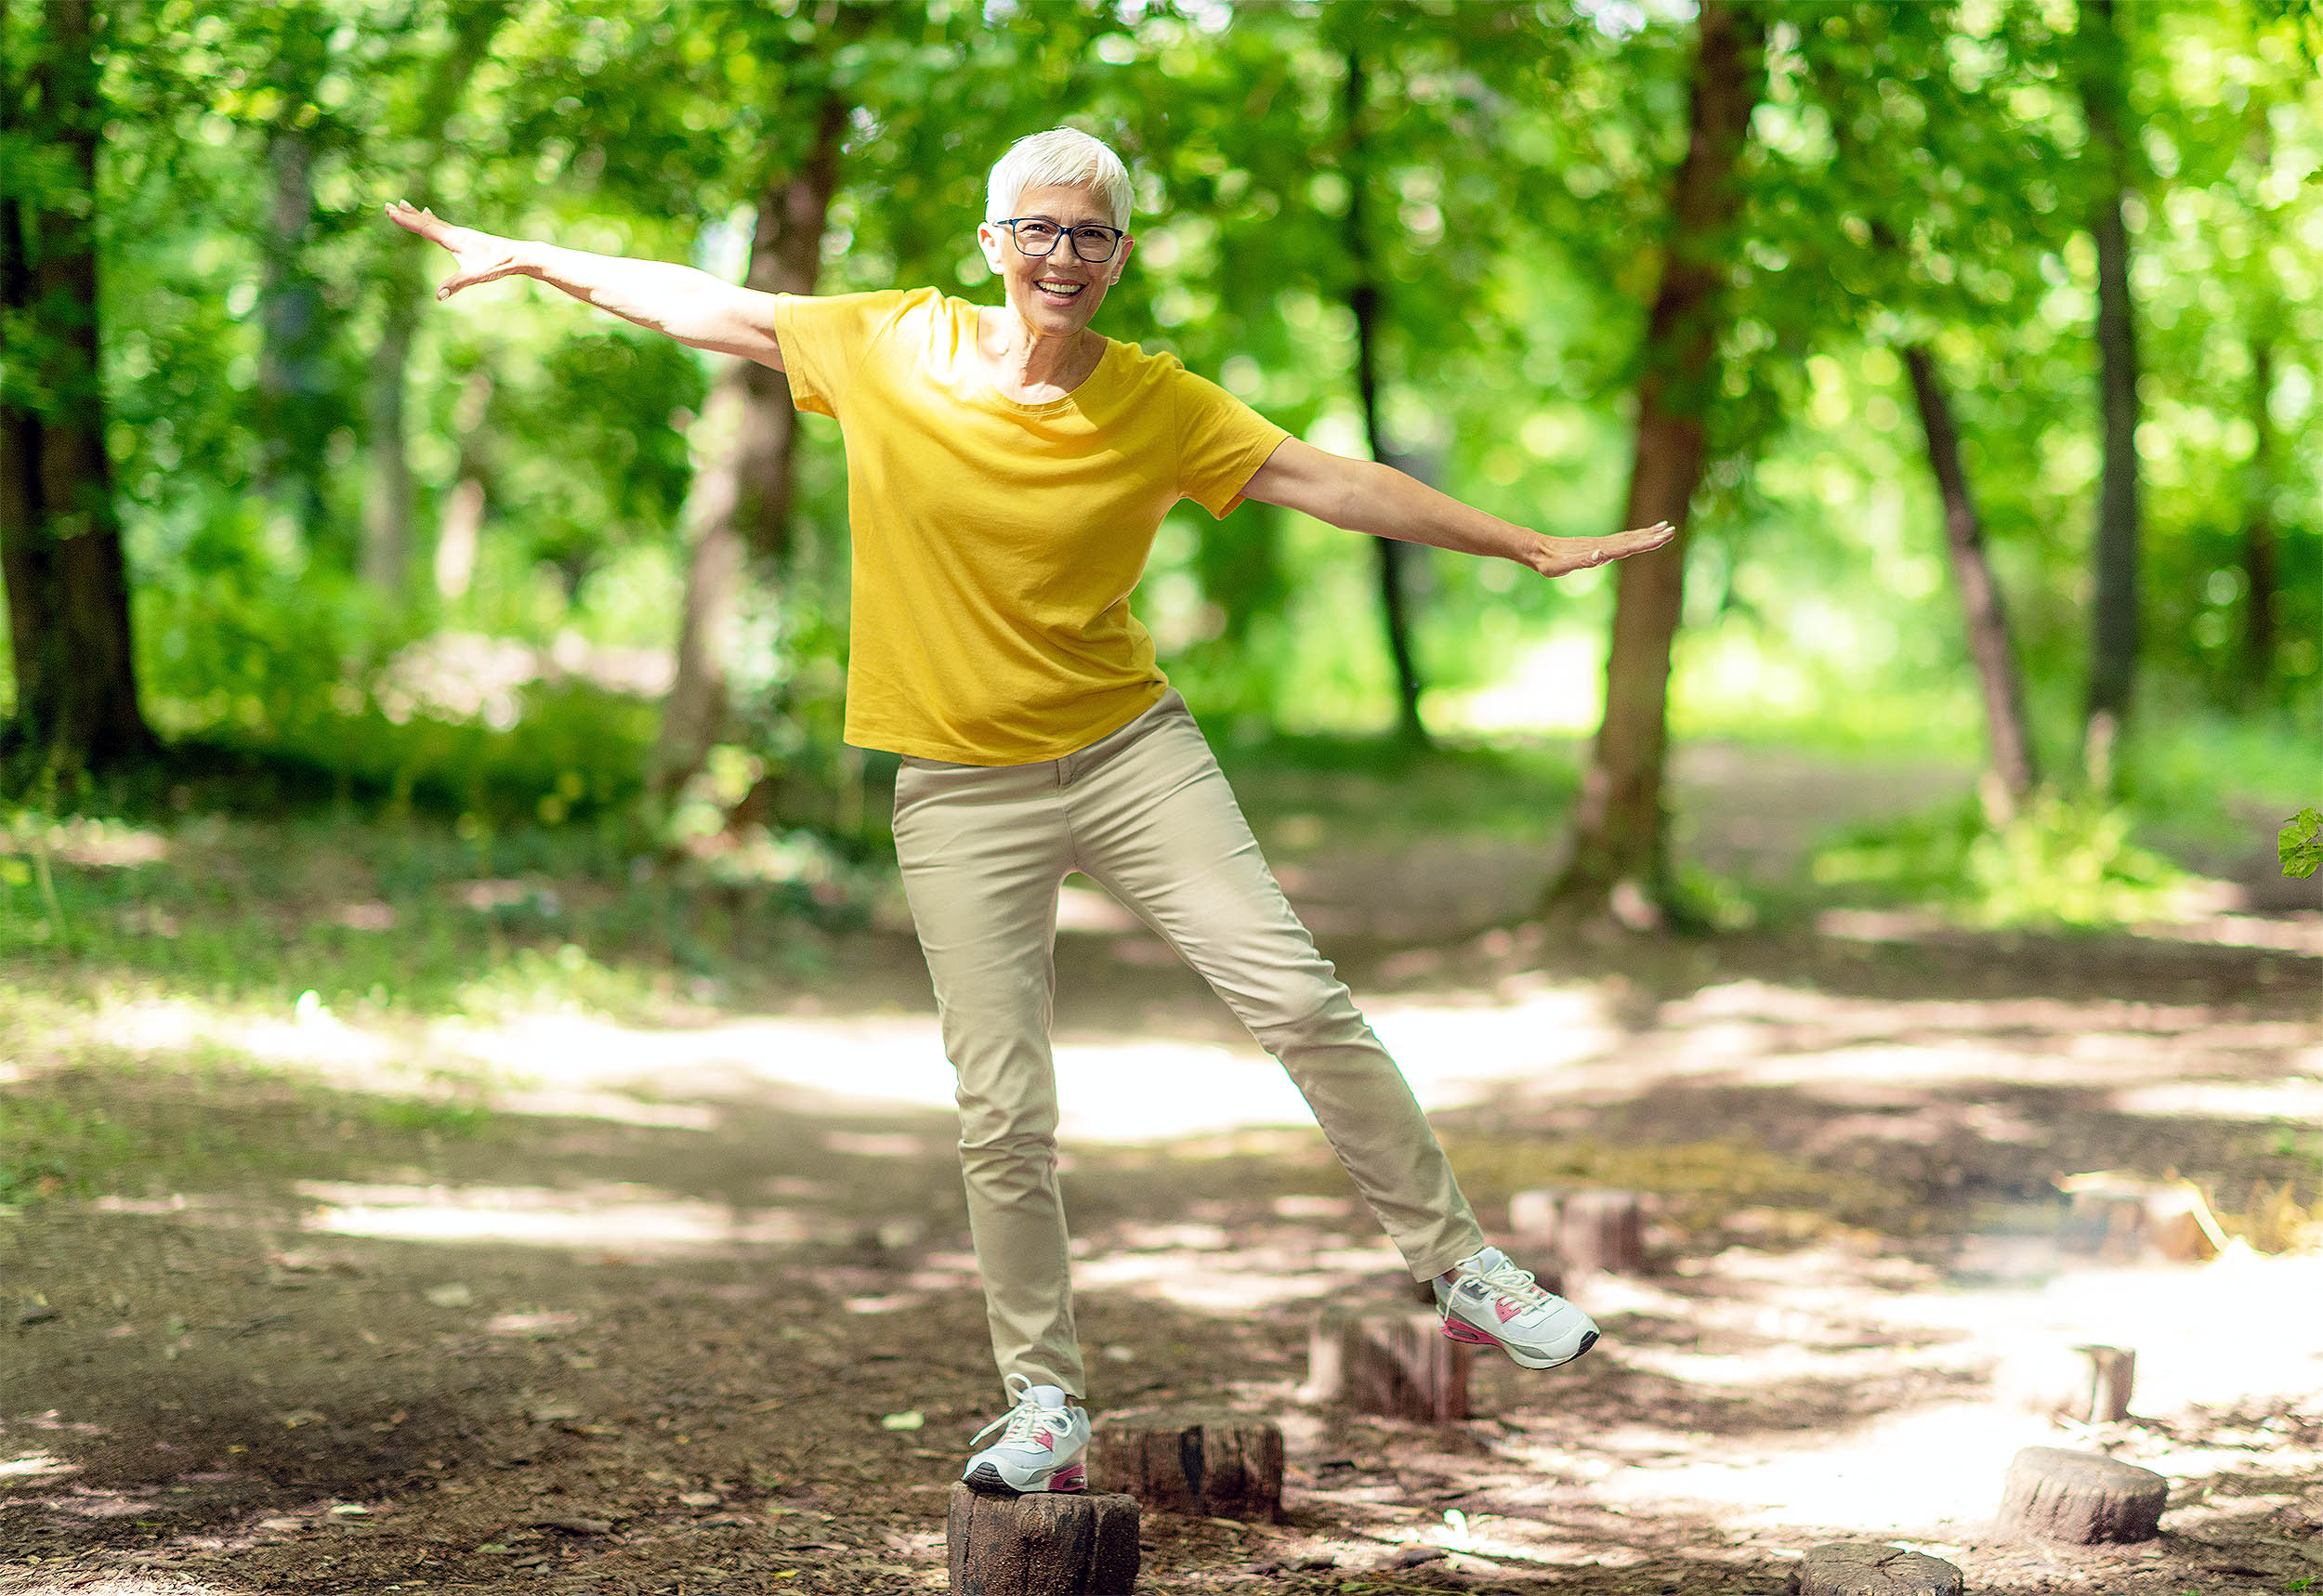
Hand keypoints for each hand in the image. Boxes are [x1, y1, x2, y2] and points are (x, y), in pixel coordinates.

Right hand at [384, 201, 527, 298]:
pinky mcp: (465, 236)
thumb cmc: (496, 264)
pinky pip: (442, 224)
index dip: (405, 220)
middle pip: (425, 221)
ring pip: (433, 221)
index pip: (423, 227)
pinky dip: (431, 218)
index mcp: (452, 239)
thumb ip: (455, 285)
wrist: (516, 255)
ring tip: (405, 205)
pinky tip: (429, 215)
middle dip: (407, 214)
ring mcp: (460, 233)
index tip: (390, 211)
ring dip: (417, 214)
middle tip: (389, 205)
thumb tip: (438, 296)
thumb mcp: (474, 276)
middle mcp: (454, 232)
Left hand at [1528, 519, 1675, 578]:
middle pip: (1632, 540)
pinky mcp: (1597, 546)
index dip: (1645, 543)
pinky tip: (1643, 535)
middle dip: (1652, 537)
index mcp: (1599, 550)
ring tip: (1666, 528)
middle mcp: (1602, 545)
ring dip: (1647, 534)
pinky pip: (1621, 540)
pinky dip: (1635, 537)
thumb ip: (1581, 561)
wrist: (1538, 550)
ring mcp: (1601, 544)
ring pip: (1629, 538)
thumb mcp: (1562, 566)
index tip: (1661, 537)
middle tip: (1672, 531)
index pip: (1627, 546)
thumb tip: (1602, 553)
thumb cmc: (1549, 563)